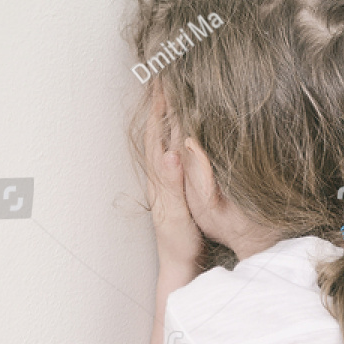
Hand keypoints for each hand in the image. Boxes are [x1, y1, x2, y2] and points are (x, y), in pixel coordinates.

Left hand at [144, 97, 205, 277]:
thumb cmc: (180, 245)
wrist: (179, 266)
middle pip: (157, 132)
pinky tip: (186, 130)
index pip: (156, 135)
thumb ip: (173, 185)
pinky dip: (178, 135)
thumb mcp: (177, 216)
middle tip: (165, 77)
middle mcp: (160, 177)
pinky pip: (175, 153)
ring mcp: (167, 183)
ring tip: (173, 94)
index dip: (160, 108)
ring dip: (168, 116)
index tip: (163, 81)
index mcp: (159, 179)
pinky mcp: (176, 189)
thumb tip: (170, 153)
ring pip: (165, 141)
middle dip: (160, 104)